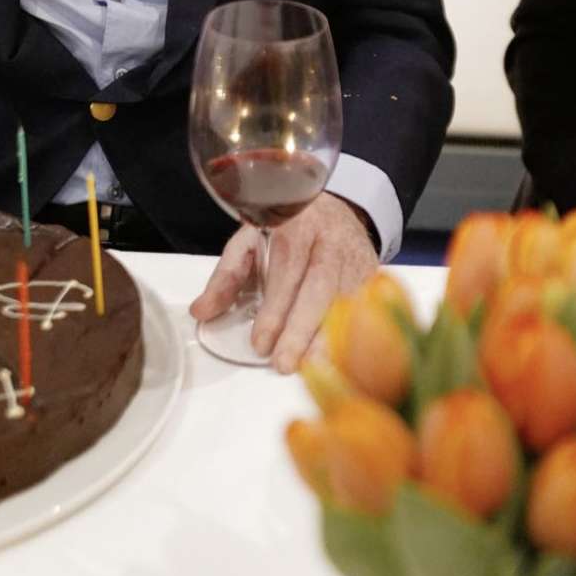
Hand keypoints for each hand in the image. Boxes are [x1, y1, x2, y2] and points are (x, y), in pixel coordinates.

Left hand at [190, 192, 377, 373]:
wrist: (335, 207)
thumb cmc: (289, 228)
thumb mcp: (251, 240)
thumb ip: (227, 276)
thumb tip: (201, 311)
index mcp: (297, 224)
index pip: (288, 268)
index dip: (275, 308)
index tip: (259, 342)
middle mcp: (331, 238)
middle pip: (322, 285)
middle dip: (302, 328)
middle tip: (283, 363)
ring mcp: (356, 256)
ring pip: (349, 298)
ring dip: (330, 337)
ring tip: (310, 367)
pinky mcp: (373, 274)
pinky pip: (368, 306)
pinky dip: (356, 334)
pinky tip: (341, 358)